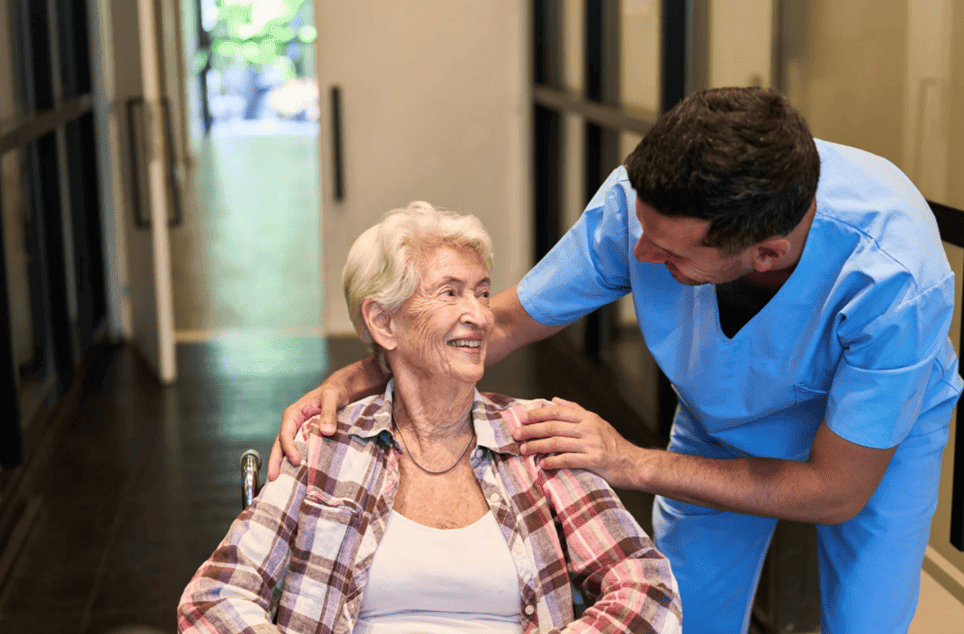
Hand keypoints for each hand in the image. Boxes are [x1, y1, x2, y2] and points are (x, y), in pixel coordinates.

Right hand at [267, 383, 347, 479]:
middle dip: (275, 461)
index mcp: (293, 413)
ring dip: (281, 463)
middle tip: (273, 478)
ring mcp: (297, 431)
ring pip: (285, 449)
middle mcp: (292, 423)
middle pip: (279, 444)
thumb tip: (326, 432)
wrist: (340, 390)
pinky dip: (293, 461)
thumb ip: (329, 413)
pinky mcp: (305, 437)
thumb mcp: (332, 397)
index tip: (296, 461)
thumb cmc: (334, 391)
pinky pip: (297, 449)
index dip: (289, 448)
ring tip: (278, 481)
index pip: (286, 433)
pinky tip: (295, 474)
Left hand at [513, 397, 640, 488]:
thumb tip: (555, 399)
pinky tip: (542, 464)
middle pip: (553, 426)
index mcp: (587, 418)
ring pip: (557, 442)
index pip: (557, 412)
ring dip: (537, 446)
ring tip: (523, 450)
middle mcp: (588, 429)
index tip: (521, 418)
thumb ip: (575, 410)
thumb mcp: (596, 421)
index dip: (537, 414)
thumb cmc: (613, 444)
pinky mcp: (594, 461)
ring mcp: (591, 445)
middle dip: (531, 430)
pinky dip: (553, 461)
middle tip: (515, 434)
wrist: (634, 463)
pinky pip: (569, 460)